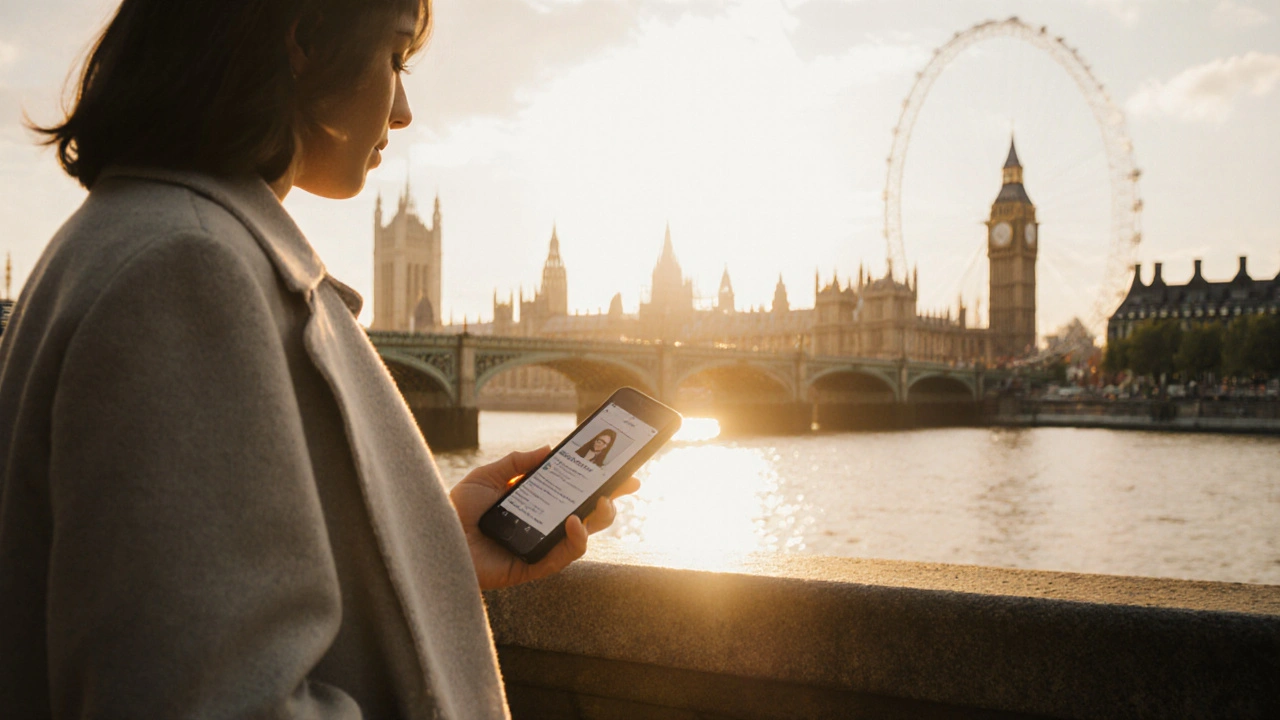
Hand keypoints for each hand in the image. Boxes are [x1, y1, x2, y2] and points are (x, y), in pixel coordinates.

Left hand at [449, 446, 640, 589]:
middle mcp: (542, 526)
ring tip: (602, 501)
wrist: (438, 538)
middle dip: (612, 499)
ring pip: (584, 536)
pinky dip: (576, 539)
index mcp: (535, 504)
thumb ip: (516, 463)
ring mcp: (542, 547)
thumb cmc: (457, 511)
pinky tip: (575, 521)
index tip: (622, 469)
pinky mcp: (535, 566)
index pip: (573, 493)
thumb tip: (549, 449)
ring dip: (600, 517)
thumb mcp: (487, 477)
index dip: (599, 483)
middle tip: (627, 484)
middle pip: (588, 515)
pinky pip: (565, 556)